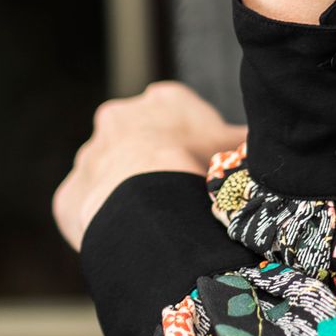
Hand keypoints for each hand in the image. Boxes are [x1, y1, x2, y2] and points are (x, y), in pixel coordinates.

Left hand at [53, 81, 247, 253]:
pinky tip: (129, 234)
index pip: (178, 113)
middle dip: (154, 160)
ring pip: (110, 173)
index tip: (202, 163)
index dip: (192, 139)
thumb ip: (242, 144)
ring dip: (127, 190)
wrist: (147, 199)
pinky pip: (89, 207)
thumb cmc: (198, 167)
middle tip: (178, 190)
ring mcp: (90, 155)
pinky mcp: (70, 192)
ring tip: (154, 218)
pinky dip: (106, 219)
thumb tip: (266, 148)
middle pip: (139, 138)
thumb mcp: (235, 148)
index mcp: (162, 101)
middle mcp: (118, 119)